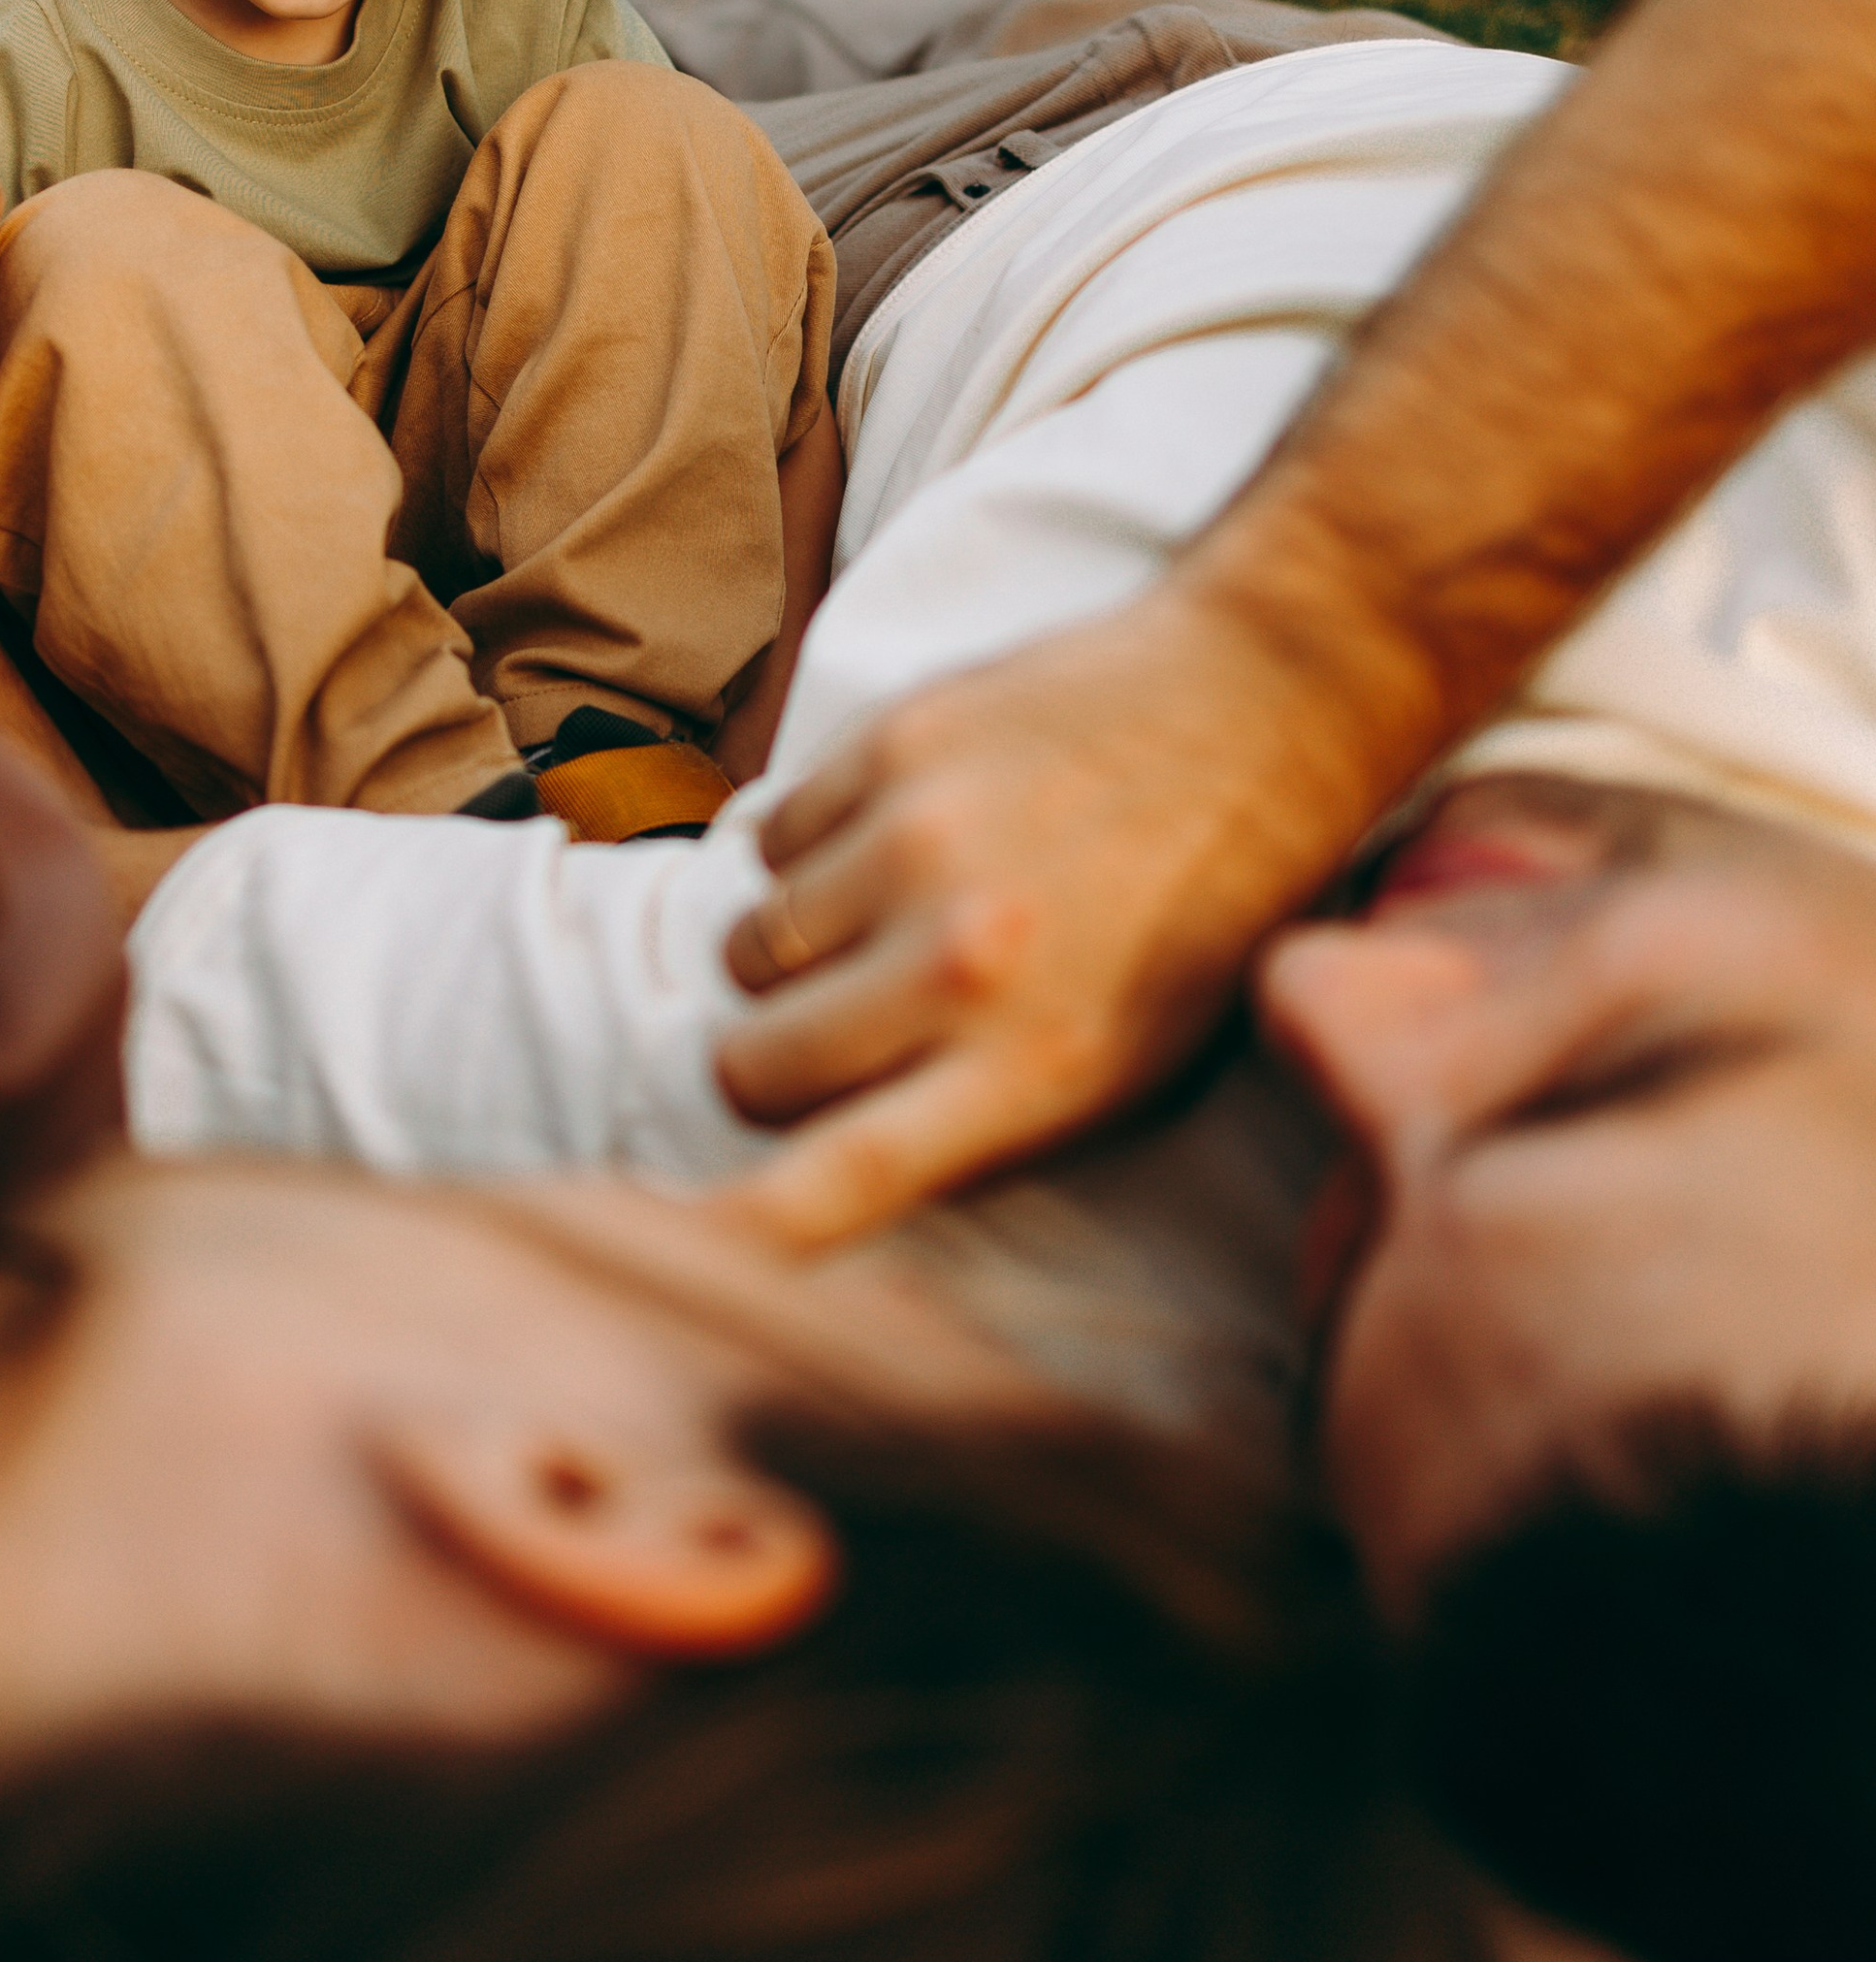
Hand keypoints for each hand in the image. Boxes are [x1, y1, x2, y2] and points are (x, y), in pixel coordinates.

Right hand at [712, 575, 1397, 1251]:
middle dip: (772, 1068)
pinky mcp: (893, 743)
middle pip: (755, 1068)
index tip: (697, 1255)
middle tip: (836, 1036)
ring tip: (883, 924)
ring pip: (747, 951)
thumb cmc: (1206, 913)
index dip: (748, 1231)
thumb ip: (988, 1124)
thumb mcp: (1137, 1067)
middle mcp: (966, 963)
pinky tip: (901, 836)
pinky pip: (771, 838)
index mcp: (1038, 1067)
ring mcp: (918, 843)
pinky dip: (812, 851)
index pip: (842, 1178)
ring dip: (792, 955)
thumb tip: (833, 1175)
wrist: (1264, 705)